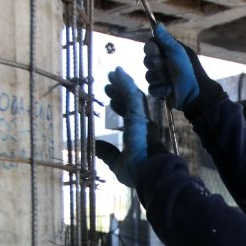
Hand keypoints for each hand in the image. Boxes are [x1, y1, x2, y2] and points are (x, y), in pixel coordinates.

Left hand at [95, 67, 161, 187]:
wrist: (149, 172)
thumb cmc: (136, 170)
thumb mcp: (116, 162)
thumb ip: (107, 153)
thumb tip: (95, 145)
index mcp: (139, 135)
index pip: (130, 116)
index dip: (120, 107)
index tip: (110, 101)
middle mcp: (142, 124)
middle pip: (131, 103)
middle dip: (119, 93)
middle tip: (108, 85)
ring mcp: (141, 118)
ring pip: (132, 95)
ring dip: (122, 84)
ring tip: (112, 74)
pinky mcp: (139, 114)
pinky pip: (132, 94)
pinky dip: (125, 82)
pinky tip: (118, 73)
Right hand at [142, 24, 223, 114]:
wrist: (195, 95)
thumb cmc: (188, 72)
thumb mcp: (177, 53)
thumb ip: (166, 40)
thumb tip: (158, 23)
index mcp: (169, 52)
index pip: (150, 45)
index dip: (151, 50)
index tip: (158, 53)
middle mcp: (164, 63)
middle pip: (147, 61)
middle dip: (157, 66)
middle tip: (168, 68)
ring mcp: (161, 78)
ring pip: (148, 76)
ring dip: (160, 79)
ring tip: (171, 81)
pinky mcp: (160, 91)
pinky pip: (151, 89)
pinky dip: (161, 90)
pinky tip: (169, 90)